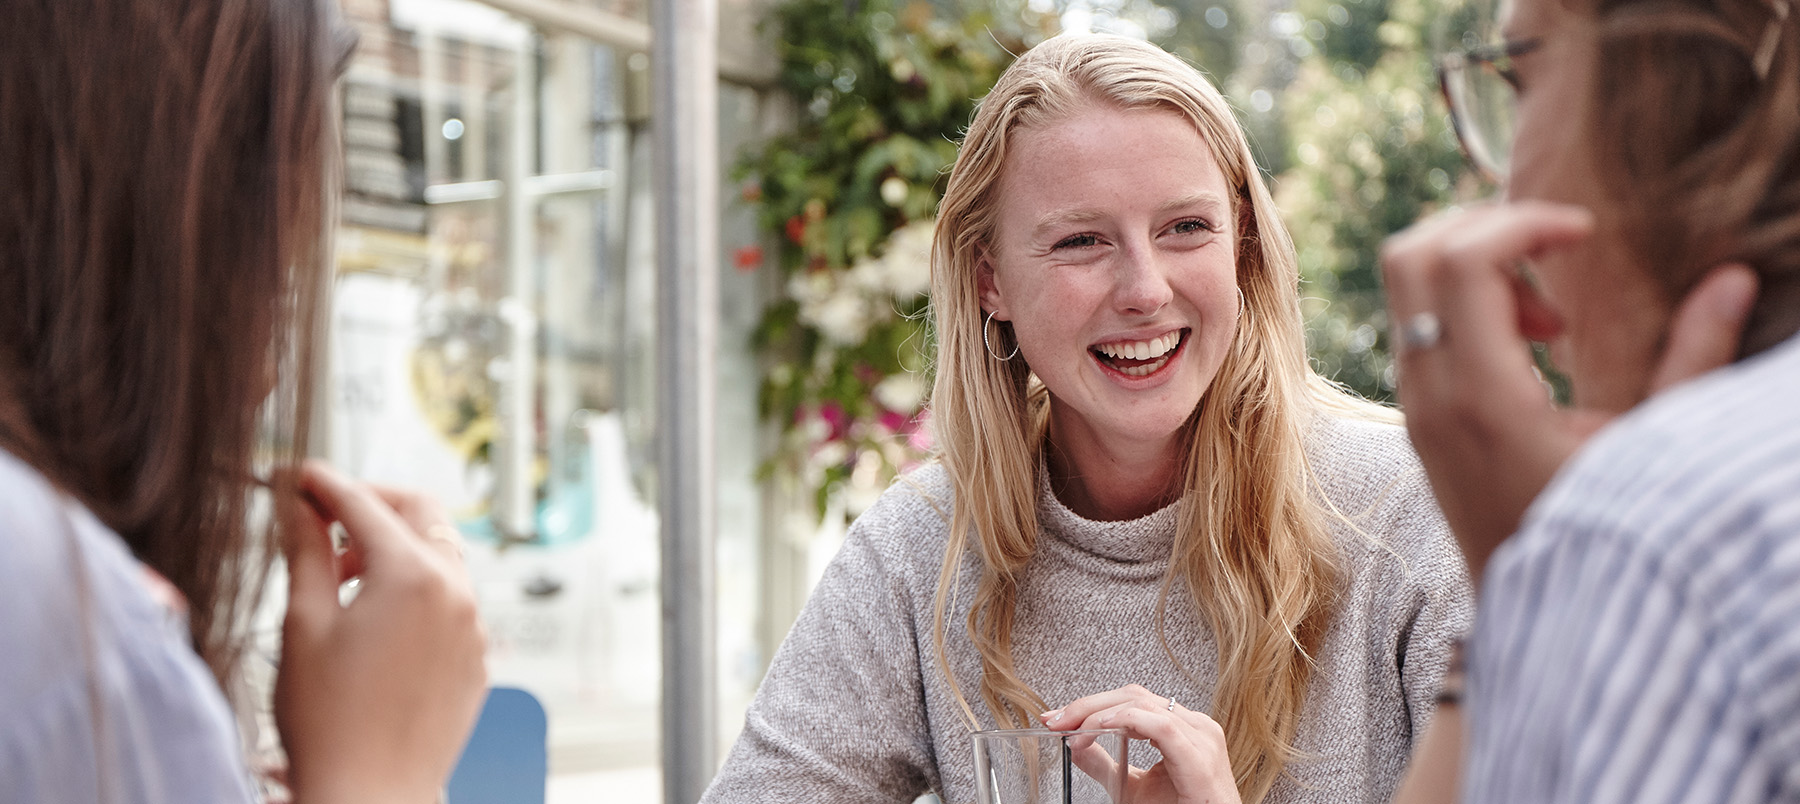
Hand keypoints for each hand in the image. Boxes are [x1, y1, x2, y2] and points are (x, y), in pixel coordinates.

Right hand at [274, 461, 487, 803]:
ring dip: (394, 548)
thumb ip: (304, 552)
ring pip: (440, 556)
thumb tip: (297, 504)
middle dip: (371, 504)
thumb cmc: (329, 722)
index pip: (364, 505)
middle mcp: (457, 593)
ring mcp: (475, 626)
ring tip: (341, 575)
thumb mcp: (304, 625)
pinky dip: (417, 590)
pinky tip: (375, 618)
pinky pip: (452, 602)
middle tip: (323, 516)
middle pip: (420, 513)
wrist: (371, 796)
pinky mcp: (477, 658)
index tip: (296, 476)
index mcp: (414, 576)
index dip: (324, 484)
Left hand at [1041, 685, 1239, 803]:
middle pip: (1134, 695)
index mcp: (1182, 728)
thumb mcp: (1132, 787)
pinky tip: (1102, 727)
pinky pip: (1161, 726)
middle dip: (1088, 704)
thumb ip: (1105, 765)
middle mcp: (1194, 726)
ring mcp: (1201, 737)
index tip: (1056, 717)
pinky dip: (1127, 721)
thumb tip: (1075, 747)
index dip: (1091, 703)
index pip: (1130, 700)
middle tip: (1056, 719)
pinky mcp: (1201, 756)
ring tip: (1074, 732)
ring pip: (1143, 704)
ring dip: (1099, 714)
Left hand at [1380, 202, 1757, 581]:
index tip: (1584, 234)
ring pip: (1408, 283)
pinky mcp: (1418, 411)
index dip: (1519, 222)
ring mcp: (1414, 404)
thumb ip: (1696, 357)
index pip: (1460, 262)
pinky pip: (1419, 321)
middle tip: (1560, 259)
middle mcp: (1429, 397)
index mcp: (1480, 400)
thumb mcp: (1656, 447)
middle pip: (1412, 253)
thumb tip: (1735, 277)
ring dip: (1476, 267)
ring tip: (1555, 322)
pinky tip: (1536, 343)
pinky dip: (1467, 303)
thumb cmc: (1607, 534)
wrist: (1542, 614)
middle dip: (1484, 228)